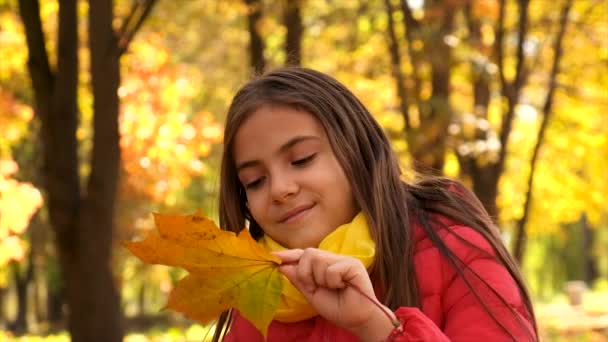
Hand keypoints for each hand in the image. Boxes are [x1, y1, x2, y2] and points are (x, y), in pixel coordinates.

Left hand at [274, 248, 396, 340]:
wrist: (356, 320)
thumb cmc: (337, 308)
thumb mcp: (311, 294)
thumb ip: (298, 279)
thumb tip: (282, 265)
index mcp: (323, 266)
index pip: (304, 255)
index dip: (290, 255)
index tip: (274, 256)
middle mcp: (333, 259)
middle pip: (308, 253)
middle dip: (305, 273)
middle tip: (315, 287)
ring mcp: (343, 260)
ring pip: (318, 260)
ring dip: (320, 279)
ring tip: (333, 289)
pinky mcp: (353, 264)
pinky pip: (331, 269)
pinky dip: (332, 282)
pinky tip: (343, 287)